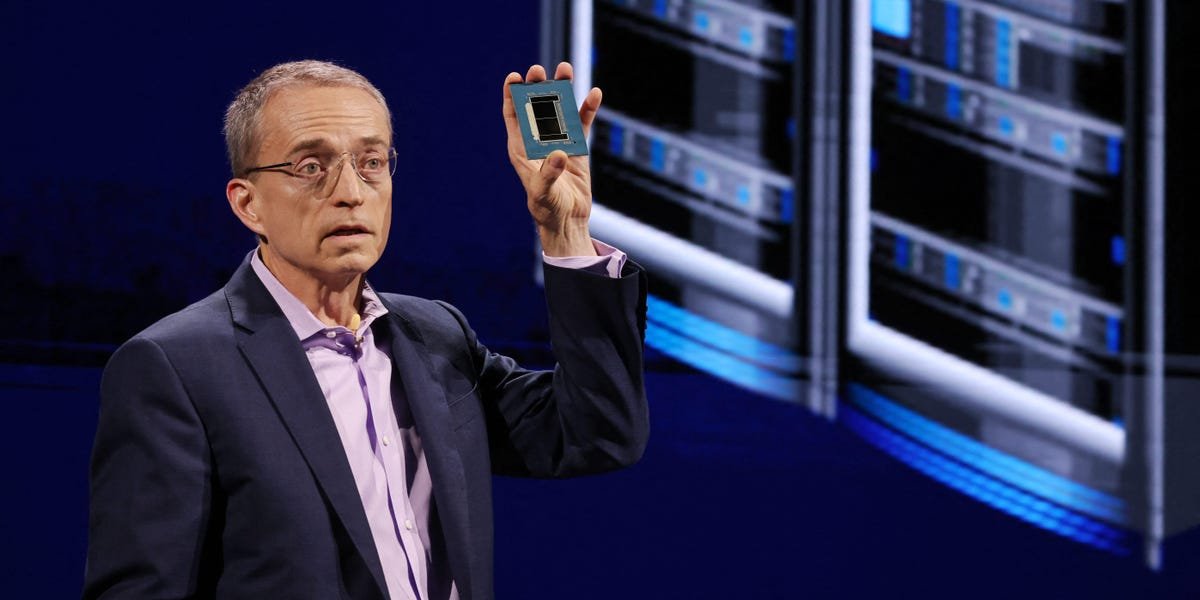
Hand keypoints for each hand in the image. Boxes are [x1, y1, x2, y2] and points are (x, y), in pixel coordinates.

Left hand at [503, 62, 602, 256]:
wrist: (567, 222)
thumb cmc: (547, 209)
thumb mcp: (543, 192)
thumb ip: (549, 173)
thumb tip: (559, 153)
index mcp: (521, 149)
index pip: (513, 116)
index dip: (511, 95)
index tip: (514, 78)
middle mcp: (538, 141)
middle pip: (536, 107)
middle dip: (536, 87)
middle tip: (539, 71)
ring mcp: (558, 142)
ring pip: (560, 110)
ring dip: (562, 90)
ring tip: (565, 68)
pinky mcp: (577, 148)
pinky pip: (582, 124)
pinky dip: (588, 109)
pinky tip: (594, 93)